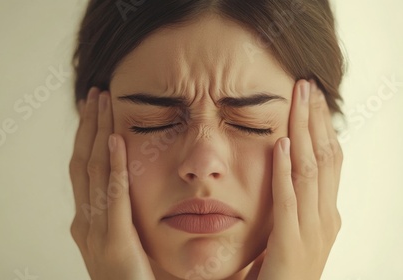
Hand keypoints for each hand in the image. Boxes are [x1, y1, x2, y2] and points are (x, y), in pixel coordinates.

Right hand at [69, 87, 154, 279]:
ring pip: (94, 171)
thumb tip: (125, 185)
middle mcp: (84, 222)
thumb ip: (119, 214)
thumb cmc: (131, 278)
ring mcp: (96, 231)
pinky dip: (115, 165)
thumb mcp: (121, 241)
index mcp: (85, 221)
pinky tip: (118, 140)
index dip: (86, 137)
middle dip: (89, 126)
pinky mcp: (116, 241)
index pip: (83, 169)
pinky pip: (114, 195)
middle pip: (83, 162)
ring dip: (99, 134)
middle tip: (95, 94)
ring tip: (104, 103)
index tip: (93, 109)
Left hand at [257, 80, 342, 279]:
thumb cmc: (281, 270)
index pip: (330, 159)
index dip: (322, 126)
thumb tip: (283, 165)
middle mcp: (326, 218)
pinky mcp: (291, 245)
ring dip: (305, 131)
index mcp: (327, 213)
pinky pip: (289, 199)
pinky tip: (282, 144)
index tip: (310, 97)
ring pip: (312, 170)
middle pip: (326, 156)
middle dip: (316, 118)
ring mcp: (313, 231)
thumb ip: (291, 202)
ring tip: (298, 99)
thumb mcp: (291, 230)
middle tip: (307, 85)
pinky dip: (286, 169)